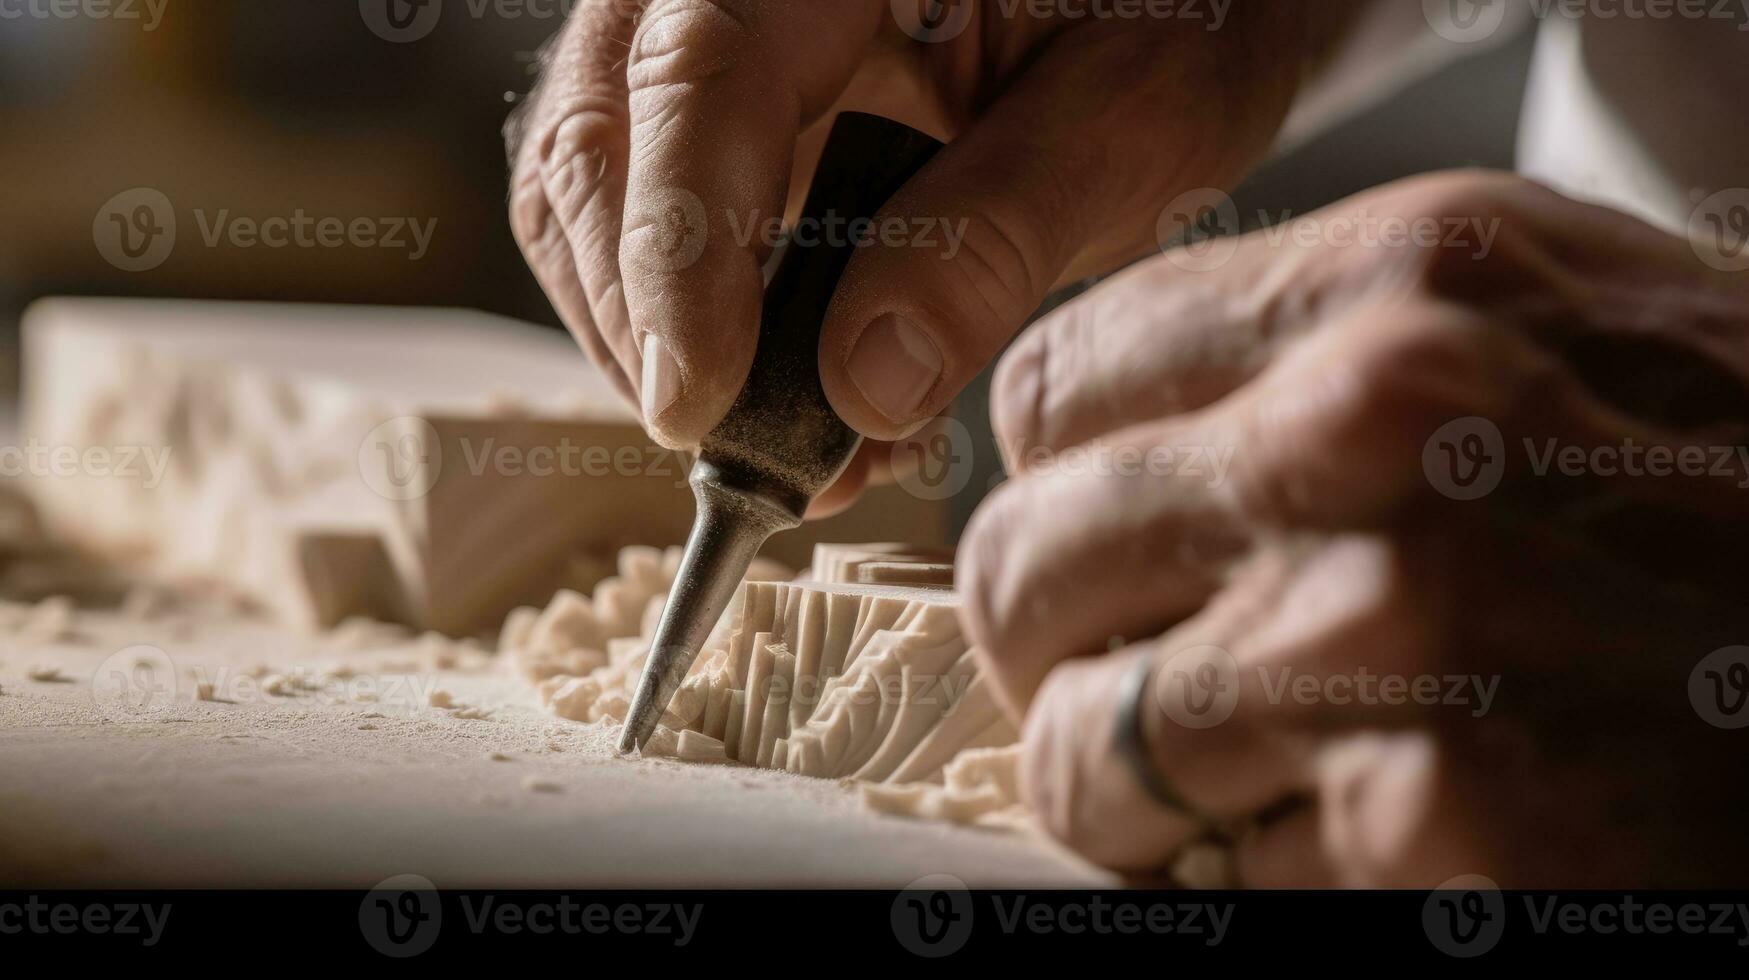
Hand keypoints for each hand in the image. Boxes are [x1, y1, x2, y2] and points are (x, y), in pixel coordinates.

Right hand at [506, 0, 1325, 506]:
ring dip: (660, 338)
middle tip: (741, 451)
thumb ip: (1002, 231)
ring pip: (593, 191)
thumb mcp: (1137, 111)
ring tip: (789, 446)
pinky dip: (700, 331)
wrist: (1176, 0)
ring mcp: (716, 45)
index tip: (703, 402)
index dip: (678, 247)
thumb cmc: (1180, 15)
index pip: (696, 73)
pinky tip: (797, 405)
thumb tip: (863, 385)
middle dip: (644, 313)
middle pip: (596, 134)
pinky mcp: (727, 118)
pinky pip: (653, 224)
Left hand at [959, 171, 1748, 885]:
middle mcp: (1373, 427)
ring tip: (1265, 776)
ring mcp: (1397, 628)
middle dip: (1068, 653)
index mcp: (1396, 286)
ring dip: (1147, 787)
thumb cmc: (1740, 502)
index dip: (1061, 489)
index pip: (1053, 391)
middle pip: (1026, 566)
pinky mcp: (1439, 813)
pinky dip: (1260, 876)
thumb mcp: (1546, 337)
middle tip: (1146, 690)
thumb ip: (1317, 359)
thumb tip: (1107, 442)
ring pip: (1081, 747)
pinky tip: (1378, 833)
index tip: (1105, 546)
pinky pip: (1209, 874)